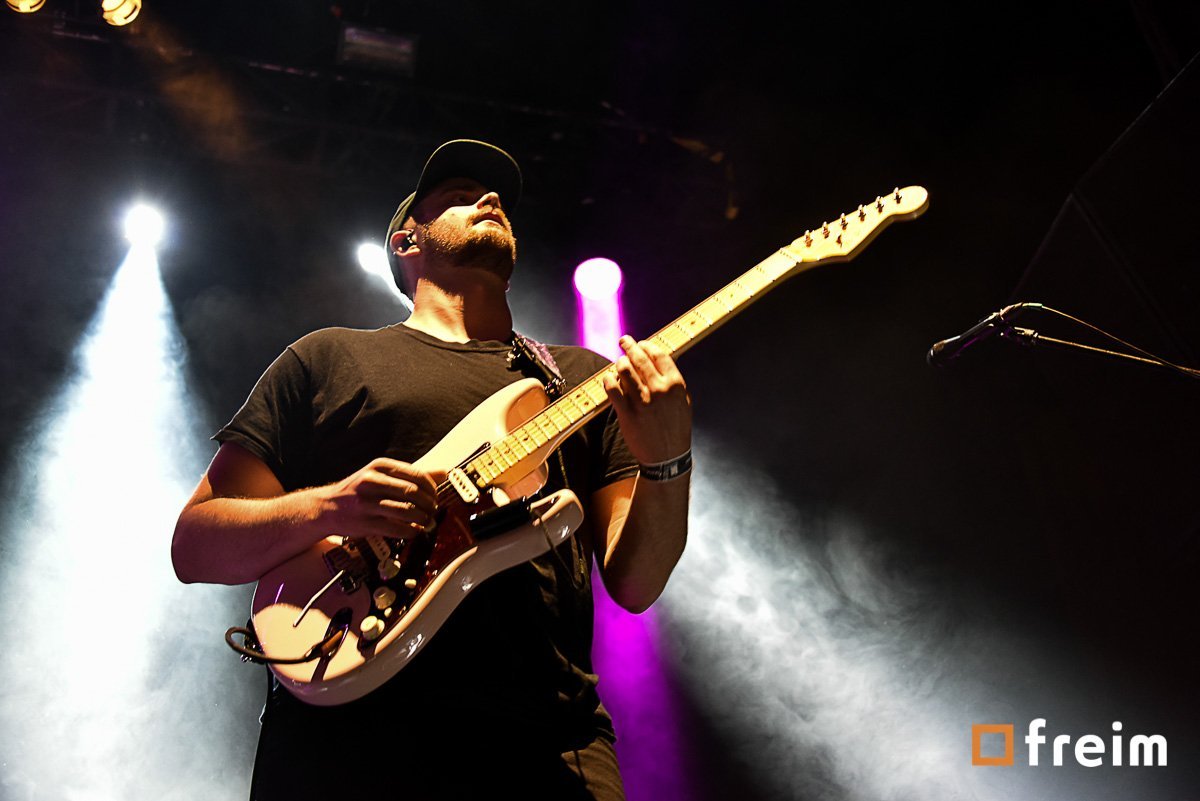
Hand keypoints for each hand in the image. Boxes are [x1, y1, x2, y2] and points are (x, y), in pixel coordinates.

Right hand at [314, 458, 438, 538]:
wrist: (326, 507)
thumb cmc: (358, 491)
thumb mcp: (382, 475)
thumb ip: (412, 475)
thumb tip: (443, 473)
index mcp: (379, 466)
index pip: (417, 475)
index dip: (432, 488)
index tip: (436, 496)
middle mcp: (372, 482)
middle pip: (414, 493)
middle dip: (429, 504)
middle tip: (432, 511)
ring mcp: (367, 503)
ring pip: (407, 511)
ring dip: (422, 519)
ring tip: (425, 521)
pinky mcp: (365, 523)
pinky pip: (396, 528)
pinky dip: (411, 531)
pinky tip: (413, 530)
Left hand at [603, 335, 691, 464]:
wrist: (667, 458)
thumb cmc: (676, 429)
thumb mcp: (683, 402)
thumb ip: (672, 381)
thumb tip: (660, 361)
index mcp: (675, 384)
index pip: (658, 354)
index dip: (647, 345)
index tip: (641, 344)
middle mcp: (659, 390)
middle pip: (639, 358)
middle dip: (629, 345)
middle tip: (623, 341)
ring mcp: (642, 402)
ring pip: (624, 370)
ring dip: (619, 362)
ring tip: (618, 363)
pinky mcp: (627, 413)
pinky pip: (613, 389)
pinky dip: (608, 380)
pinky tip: (608, 378)